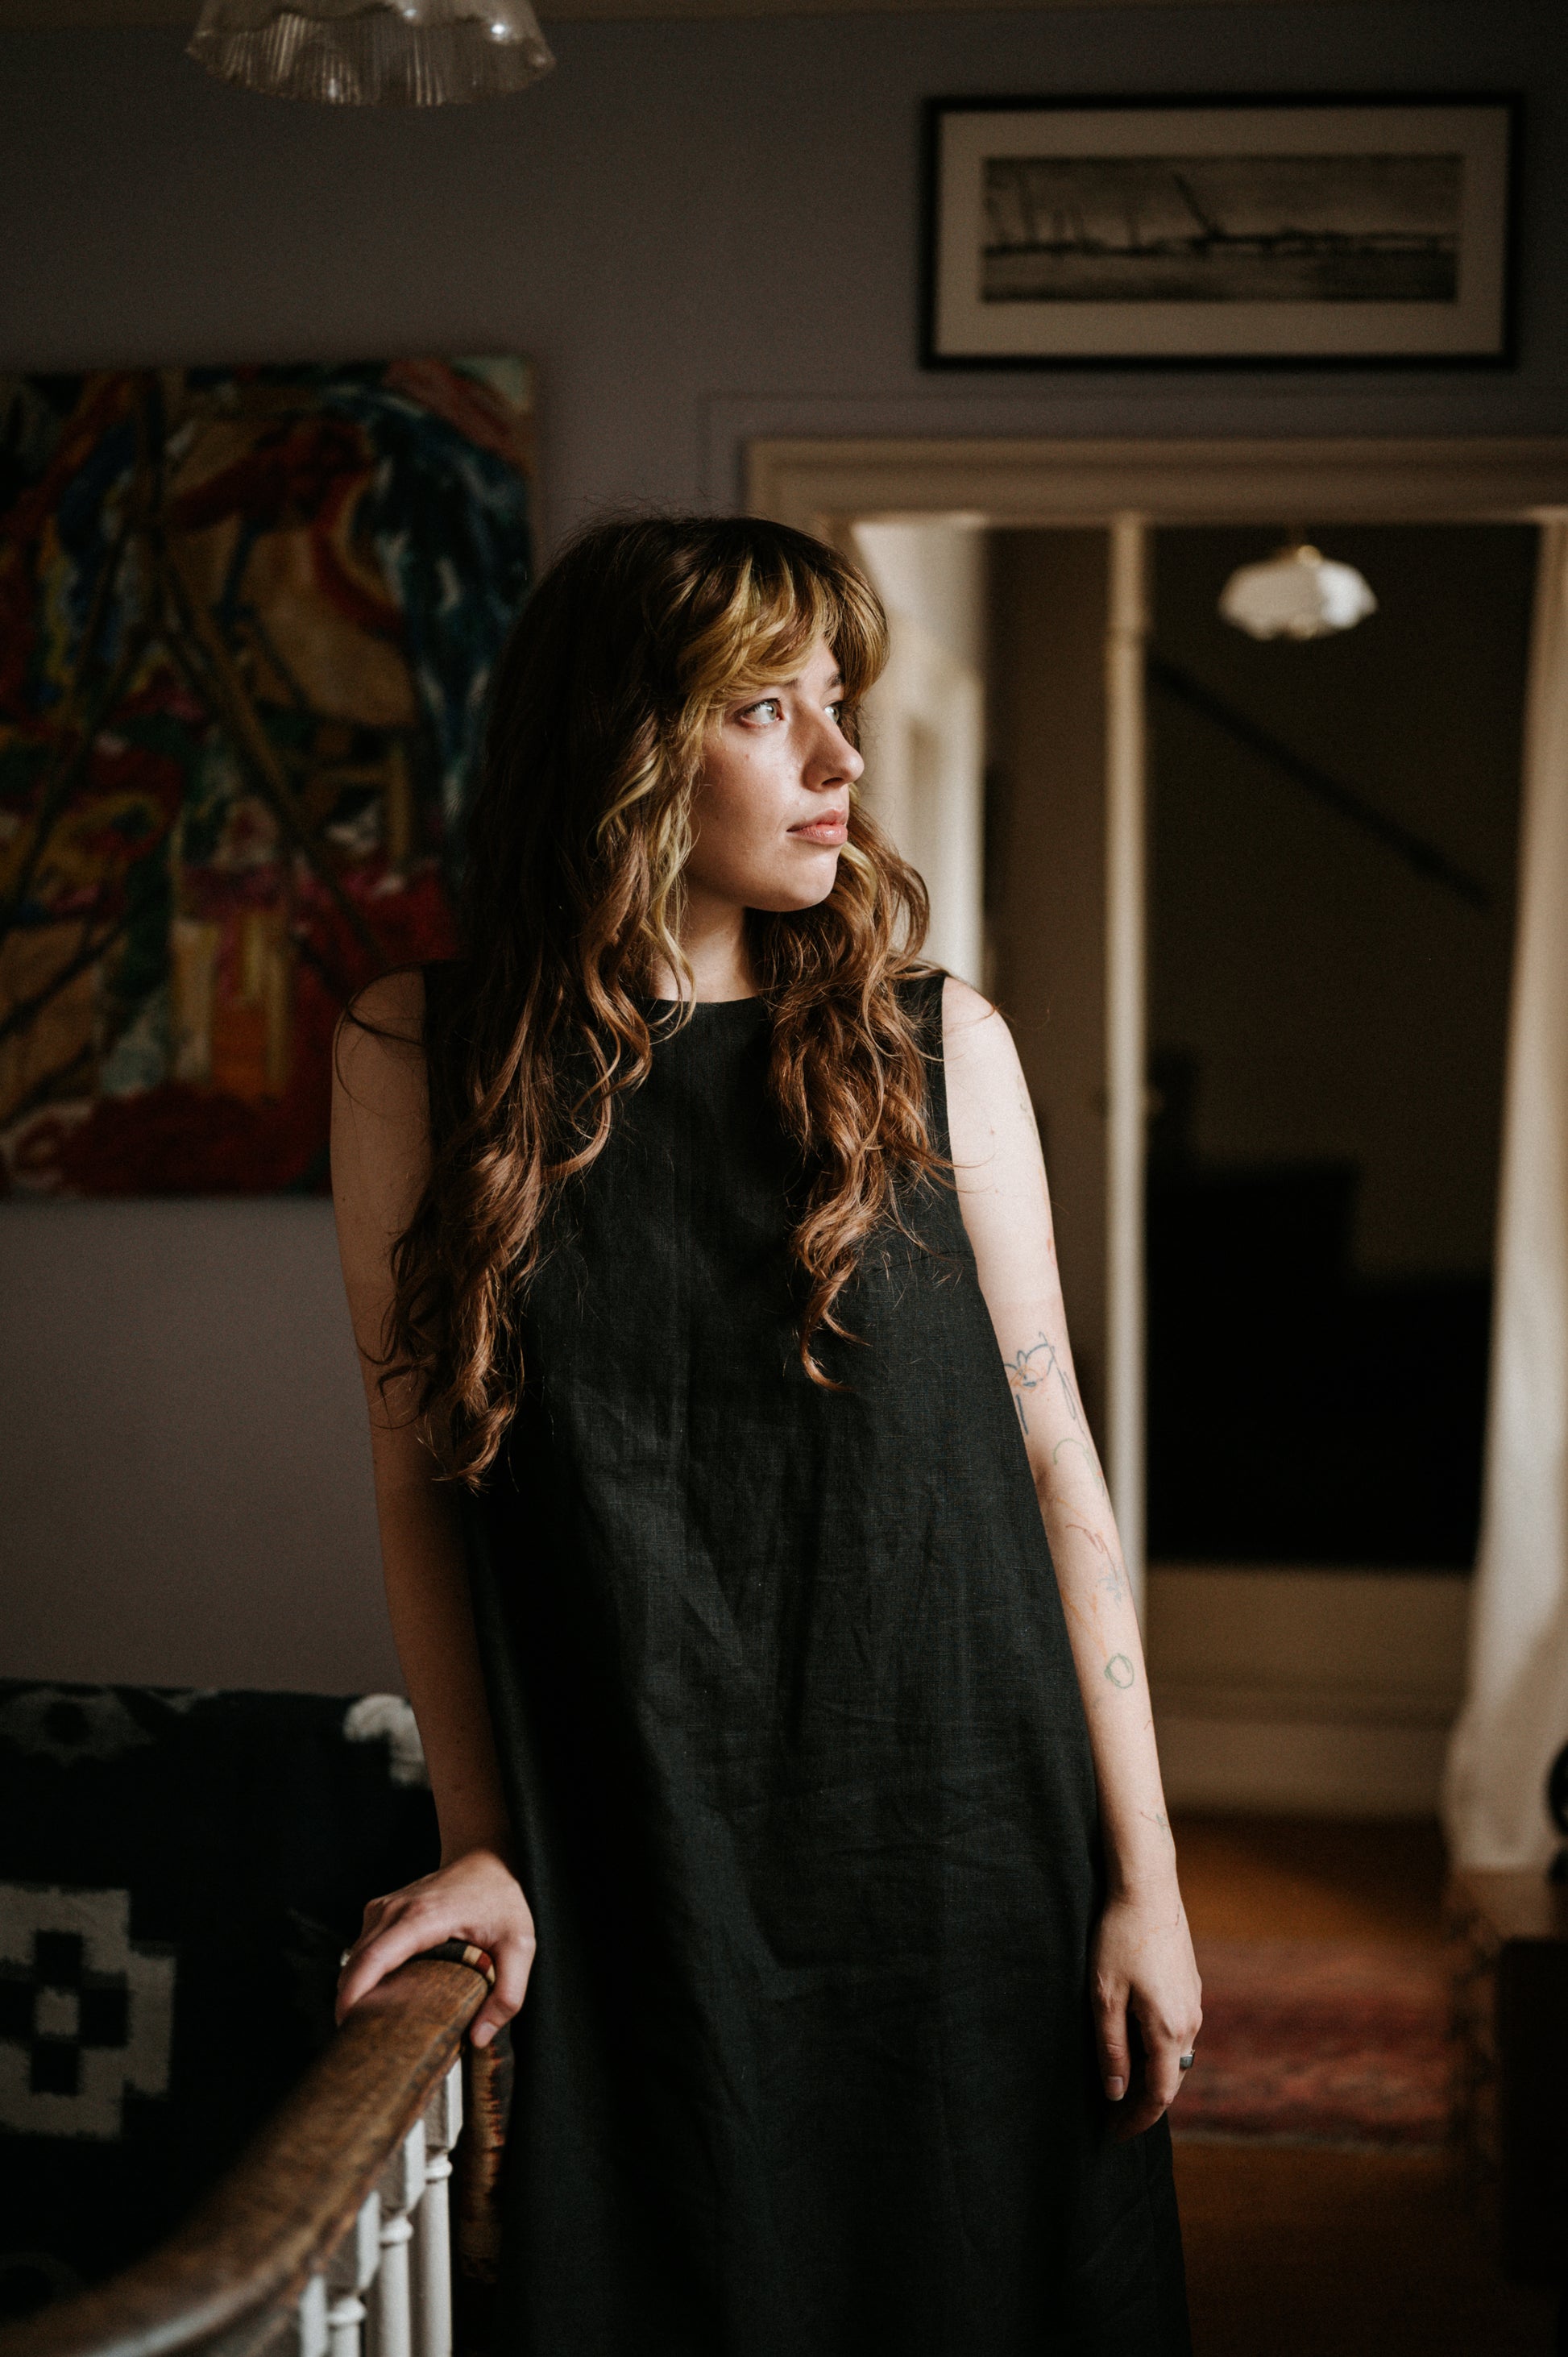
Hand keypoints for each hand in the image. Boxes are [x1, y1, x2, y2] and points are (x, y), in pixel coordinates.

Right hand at [335, 1845, 536, 2048]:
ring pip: (355, 1958)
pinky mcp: (381, 1912)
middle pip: (355, 1964)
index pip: (373, 1959)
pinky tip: (383, 1996)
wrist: (489, 1857)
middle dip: (351, 2004)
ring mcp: (384, 1908)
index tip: (349, 2028)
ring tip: (377, 2024)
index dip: (354, 1996)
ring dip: (357, 1991)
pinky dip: (364, 1975)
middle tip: (369, 2043)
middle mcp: (394, 1910)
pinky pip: (362, 1950)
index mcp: (423, 1918)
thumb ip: (509, 1994)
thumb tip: (479, 2038)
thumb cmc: (503, 1898)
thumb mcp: (520, 1945)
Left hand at [1091, 1883, 1202, 2140]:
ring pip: (1177, 2056)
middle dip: (1144, 2103)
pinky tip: (1137, 2043)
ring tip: (1121, 2084)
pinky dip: (1159, 2050)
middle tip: (1114, 2117)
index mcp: (1169, 2030)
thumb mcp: (1104, 1996)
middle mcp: (1190, 2022)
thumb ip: (1111, 2048)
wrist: (1148, 1888)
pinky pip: (1178, 2033)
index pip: (1158, 2095)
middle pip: (1171, 2080)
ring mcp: (1194, 2003)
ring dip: (1152, 2076)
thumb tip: (1115, 2093)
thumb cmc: (1119, 1938)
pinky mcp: (1191, 1986)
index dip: (1137, 2119)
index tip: (1114, 2134)